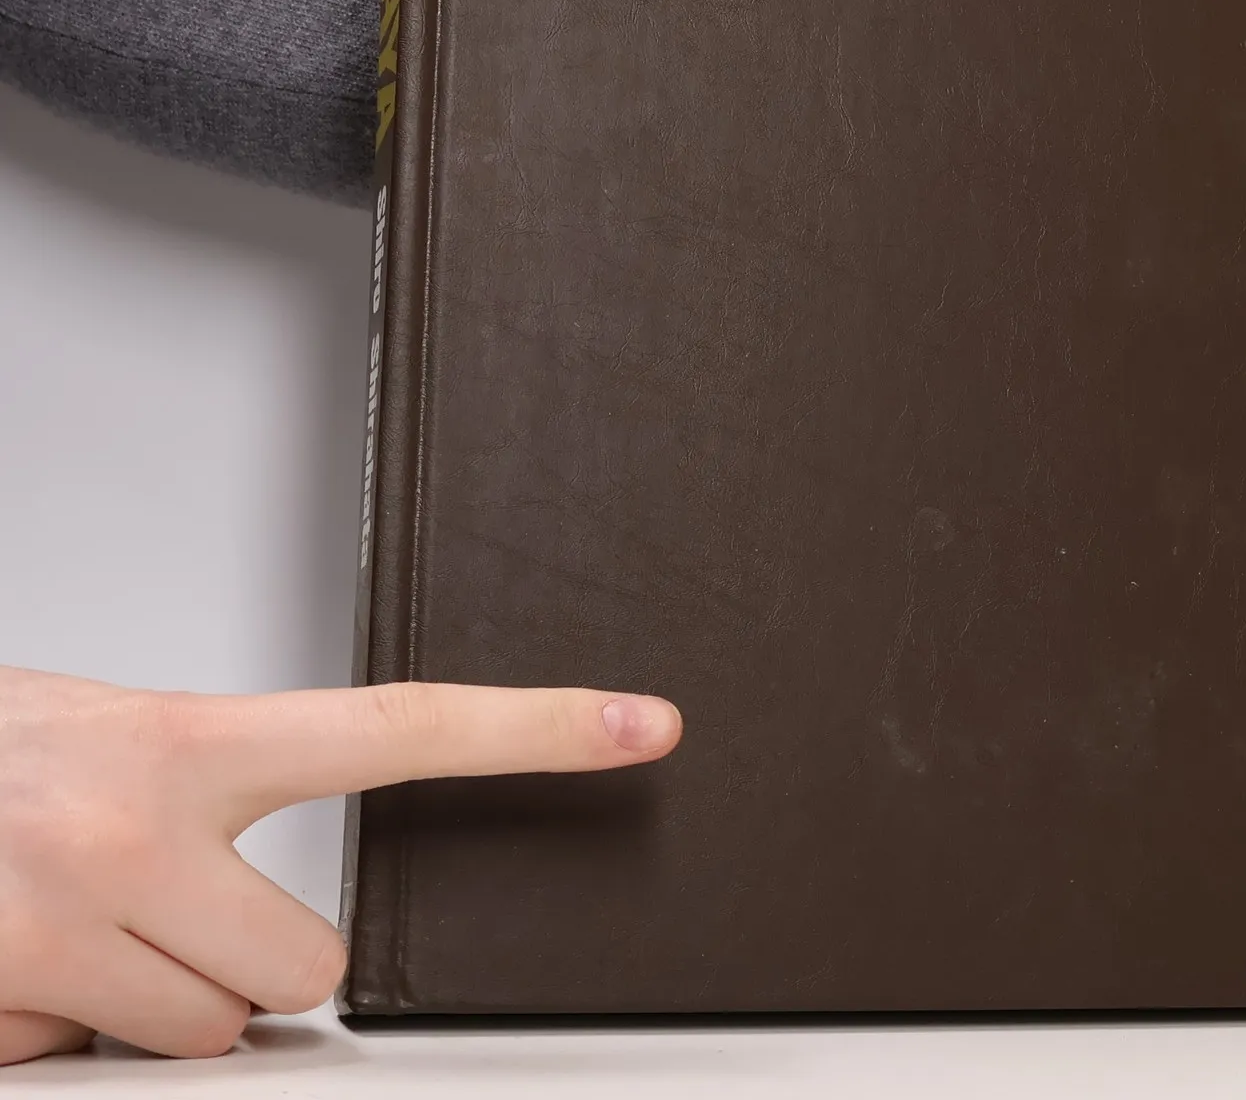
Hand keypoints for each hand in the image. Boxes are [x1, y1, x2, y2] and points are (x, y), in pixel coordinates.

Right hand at [0, 665, 681, 1063]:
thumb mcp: (99, 727)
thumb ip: (197, 779)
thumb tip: (260, 853)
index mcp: (181, 740)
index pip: (399, 726)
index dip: (534, 728)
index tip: (639, 723)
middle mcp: (127, 837)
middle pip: (305, 964)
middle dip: (260, 961)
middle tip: (176, 907)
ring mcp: (55, 942)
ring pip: (208, 1040)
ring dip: (162, 1008)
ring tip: (80, 931)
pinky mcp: (1, 1023)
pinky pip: (98, 1076)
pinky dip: (74, 1044)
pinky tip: (23, 972)